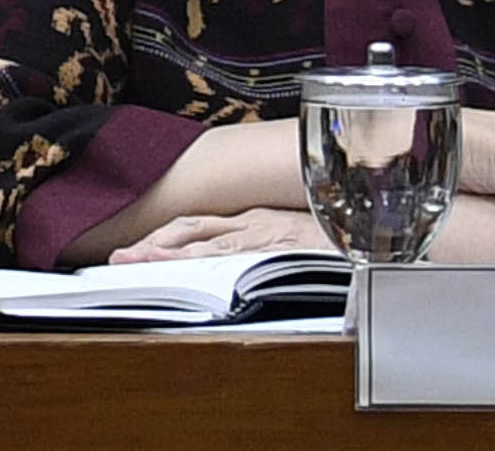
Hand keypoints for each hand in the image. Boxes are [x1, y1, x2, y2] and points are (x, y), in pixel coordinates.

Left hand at [117, 208, 325, 261]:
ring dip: (165, 251)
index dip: (163, 239)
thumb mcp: (295, 244)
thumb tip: (239, 271)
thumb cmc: (338, 241)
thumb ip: (267, 253)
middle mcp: (251, 223)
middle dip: (151, 245)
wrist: (375, 229)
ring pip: (202, 241)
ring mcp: (262, 232)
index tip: (134, 253)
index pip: (196, 228)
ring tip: (134, 260)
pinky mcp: (276, 243)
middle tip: (119, 260)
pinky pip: (231, 251)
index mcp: (252, 223)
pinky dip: (200, 257)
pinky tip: (176, 261)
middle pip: (189, 230)